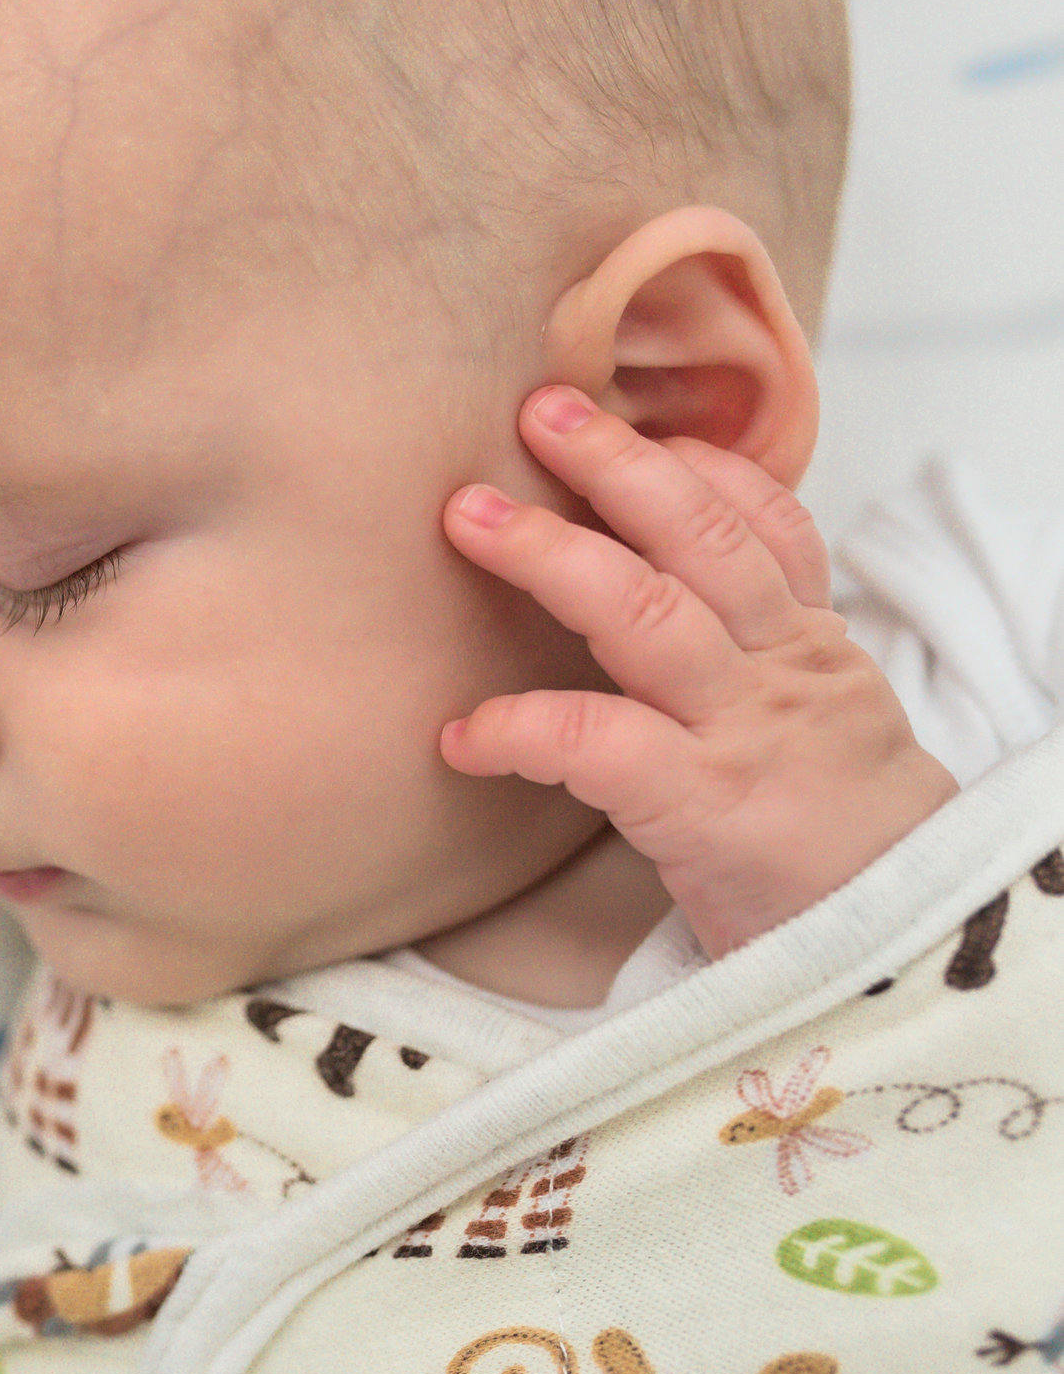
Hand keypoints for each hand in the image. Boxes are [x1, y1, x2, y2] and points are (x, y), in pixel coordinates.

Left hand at [439, 385, 959, 956]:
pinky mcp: (701, 807)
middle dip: (616, 467)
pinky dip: (518, 727)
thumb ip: (757, 665)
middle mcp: (782, 674)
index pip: (772, 528)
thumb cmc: (839, 854)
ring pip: (647, 613)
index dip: (705, 466)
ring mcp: (742, 734)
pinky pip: (596, 743)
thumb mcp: (822, 736)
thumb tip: (653, 609)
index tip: (637, 423)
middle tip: (535, 412)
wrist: (911, 961)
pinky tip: (462, 734)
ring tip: (468, 517)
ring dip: (551, 555)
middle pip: (701, 541)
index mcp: (812, 651)